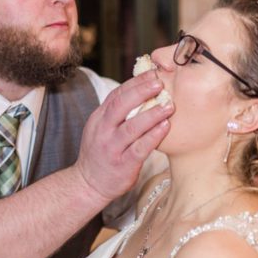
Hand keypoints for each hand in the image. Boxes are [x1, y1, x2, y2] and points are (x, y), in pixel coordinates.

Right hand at [76, 72, 172, 202]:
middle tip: (160, 83)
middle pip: (121, 106)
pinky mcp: (123, 165)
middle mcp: (103, 131)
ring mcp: (112, 148)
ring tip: (169, 106)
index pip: (116, 95)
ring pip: (131, 127)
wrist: (88, 184)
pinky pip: (139, 148)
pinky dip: (153, 136)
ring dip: (151, 115)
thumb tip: (141, 91)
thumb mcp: (102, 129)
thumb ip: (117, 113)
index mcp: (99, 119)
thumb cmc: (101, 154)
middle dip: (141, 92)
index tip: (152, 73)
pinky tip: (165, 127)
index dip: (135, 83)